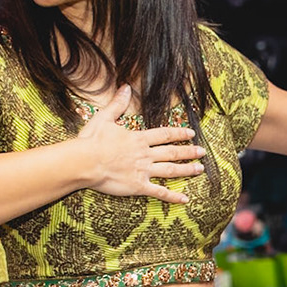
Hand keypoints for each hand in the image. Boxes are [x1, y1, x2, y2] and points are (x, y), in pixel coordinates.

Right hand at [77, 86, 203, 203]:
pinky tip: (185, 199)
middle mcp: (145, 154)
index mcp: (138, 139)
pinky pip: (159, 192)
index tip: (191, 133)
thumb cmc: (91, 141)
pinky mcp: (138, 186)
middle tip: (202, 152)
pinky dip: (173, 196)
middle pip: (172, 152)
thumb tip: (125, 88)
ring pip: (170, 170)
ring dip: (186, 170)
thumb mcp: (104, 118)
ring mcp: (143, 171)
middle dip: (188, 151)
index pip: (164, 135)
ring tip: (200, 169)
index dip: (179, 133)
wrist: (84, 162)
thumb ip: (118, 104)